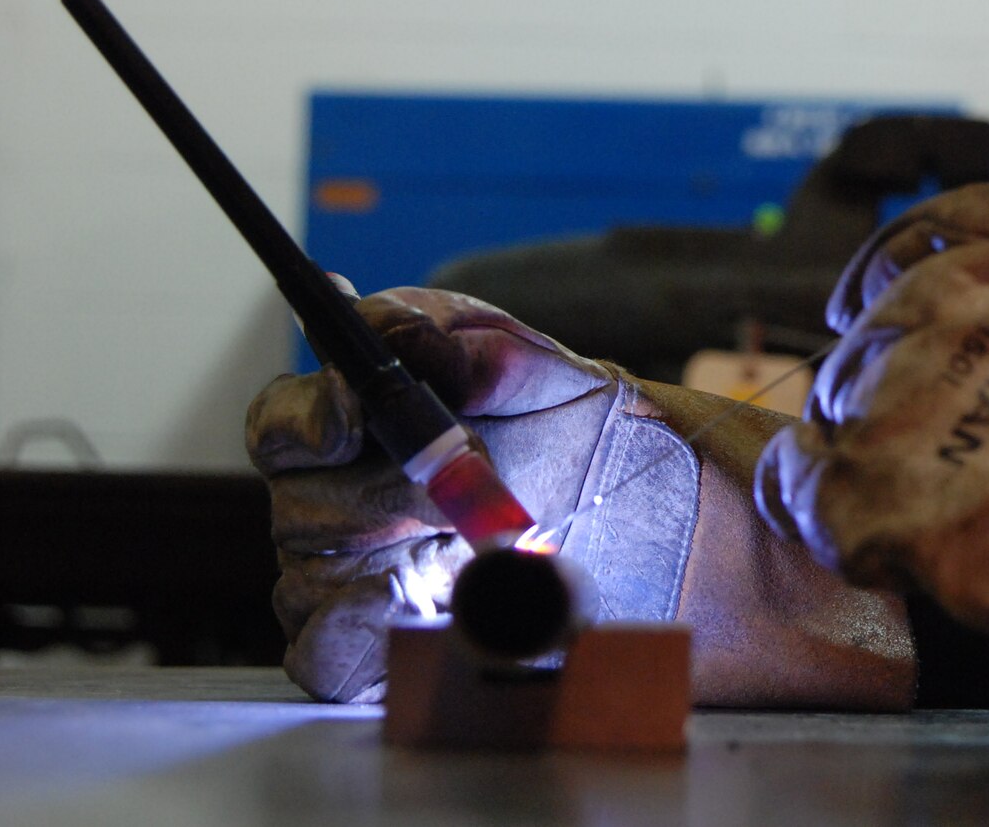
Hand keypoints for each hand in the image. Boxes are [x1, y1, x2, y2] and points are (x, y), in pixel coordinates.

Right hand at [248, 287, 913, 705]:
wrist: (697, 545)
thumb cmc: (628, 449)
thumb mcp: (572, 379)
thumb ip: (485, 347)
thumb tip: (404, 330)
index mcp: (389, 419)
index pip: (292, 419)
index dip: (310, 414)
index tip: (354, 414)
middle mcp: (366, 496)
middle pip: (301, 501)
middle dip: (379, 492)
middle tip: (465, 497)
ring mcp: (379, 577)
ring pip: (311, 582)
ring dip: (384, 570)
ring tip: (483, 557)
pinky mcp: (404, 651)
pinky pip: (334, 659)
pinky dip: (371, 641)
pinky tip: (436, 618)